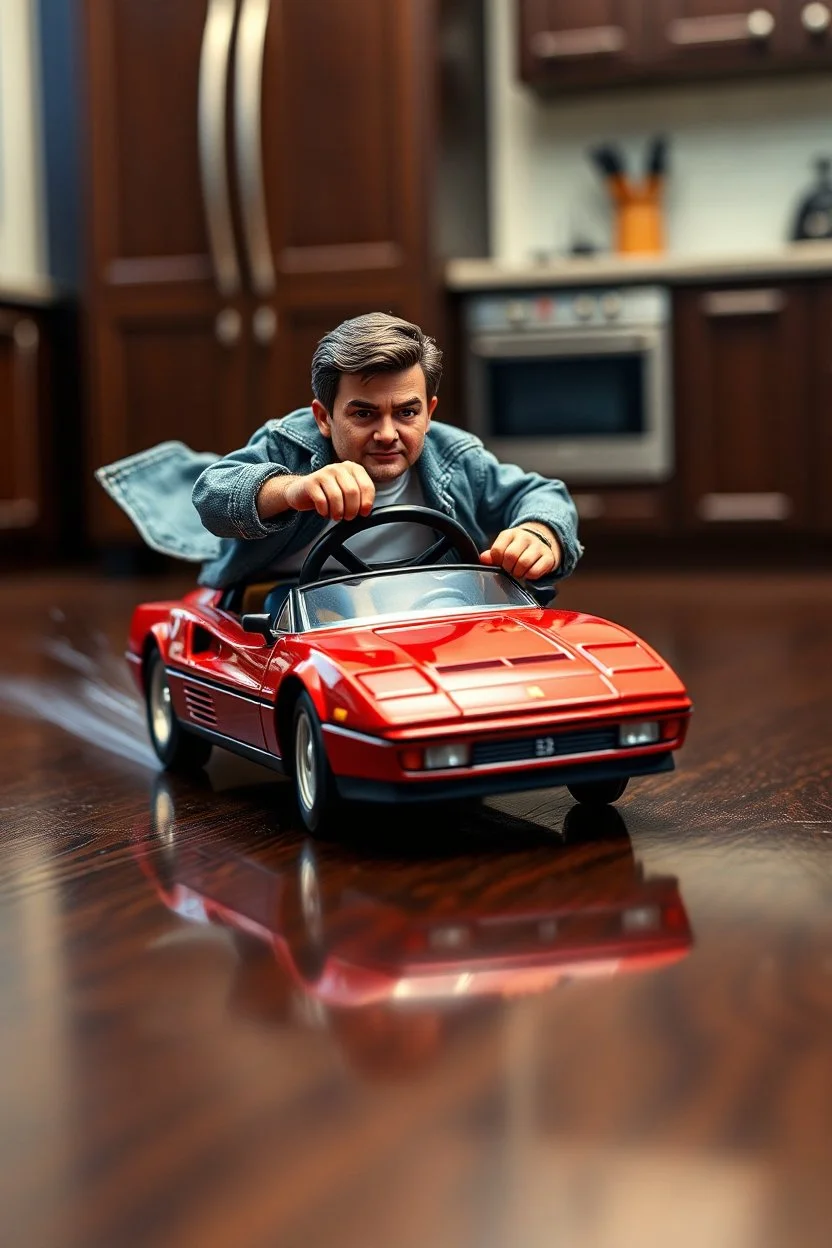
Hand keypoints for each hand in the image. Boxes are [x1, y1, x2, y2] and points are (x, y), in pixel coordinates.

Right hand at [260, 462, 374, 521]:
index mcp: (352, 468)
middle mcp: (338, 467)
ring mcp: (323, 473)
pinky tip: (324, 512)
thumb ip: (359, 496)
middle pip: (352, 492)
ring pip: (336, 497)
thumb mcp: (347, 492)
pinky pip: (322, 501)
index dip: (366, 503)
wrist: (302, 491)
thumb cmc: (328, 493)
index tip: (363, 513)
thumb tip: (366, 510)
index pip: (366, 486)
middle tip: (348, 517)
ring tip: (336, 516)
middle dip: (351, 510)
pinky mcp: (310, 482)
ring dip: (338, 512)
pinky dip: (324, 511)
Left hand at [479, 526, 559, 580]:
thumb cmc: (517, 549)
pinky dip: (530, 576)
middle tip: (510, 569)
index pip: (497, 550)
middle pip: (511, 556)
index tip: (501, 563)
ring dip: (519, 573)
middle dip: (508, 568)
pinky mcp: (549, 557)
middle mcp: (525, 537)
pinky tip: (529, 573)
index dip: (497, 561)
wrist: (540, 542)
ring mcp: (538, 546)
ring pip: (524, 563)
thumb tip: (483, 558)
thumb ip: (492, 554)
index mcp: (510, 534)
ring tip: (519, 572)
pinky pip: (536, 571)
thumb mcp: (503, 548)